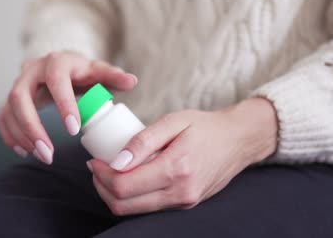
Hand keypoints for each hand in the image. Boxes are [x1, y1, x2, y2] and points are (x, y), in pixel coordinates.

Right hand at [0, 51, 137, 163]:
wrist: (60, 65)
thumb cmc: (82, 71)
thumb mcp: (98, 71)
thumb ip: (113, 76)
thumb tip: (132, 81)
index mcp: (56, 63)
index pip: (56, 81)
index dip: (63, 105)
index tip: (74, 130)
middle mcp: (31, 71)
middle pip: (19, 97)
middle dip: (32, 127)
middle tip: (49, 153)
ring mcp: (18, 84)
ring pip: (8, 109)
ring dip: (22, 135)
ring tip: (42, 156)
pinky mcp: (10, 99)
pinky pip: (2, 118)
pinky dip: (10, 136)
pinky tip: (26, 152)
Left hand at [88, 97, 278, 214]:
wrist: (238, 140)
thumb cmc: (205, 127)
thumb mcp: (173, 122)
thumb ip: (143, 140)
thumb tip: (116, 161)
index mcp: (176, 169)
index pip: (124, 185)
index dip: (101, 175)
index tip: (95, 160)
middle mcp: (180, 192)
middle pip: (124, 205)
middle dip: (102, 187)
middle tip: (97, 167)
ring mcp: (184, 202)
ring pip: (134, 210)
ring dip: (114, 194)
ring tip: (109, 171)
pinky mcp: (185, 204)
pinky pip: (148, 207)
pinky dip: (131, 196)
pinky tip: (129, 177)